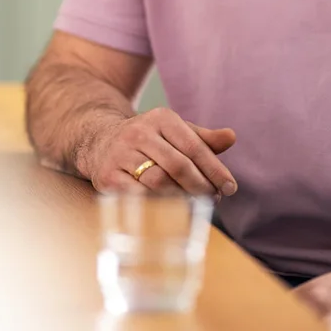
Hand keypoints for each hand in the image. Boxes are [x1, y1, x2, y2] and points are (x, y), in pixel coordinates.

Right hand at [80, 107, 237, 197]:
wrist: (99, 140)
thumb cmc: (148, 140)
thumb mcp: (174, 132)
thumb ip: (203, 138)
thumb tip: (231, 137)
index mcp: (161, 118)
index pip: (194, 146)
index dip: (215, 169)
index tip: (230, 188)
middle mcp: (139, 133)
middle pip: (178, 165)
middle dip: (201, 186)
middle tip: (215, 199)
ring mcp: (121, 154)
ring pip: (158, 182)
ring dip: (183, 198)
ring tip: (196, 205)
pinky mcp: (107, 177)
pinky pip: (138, 196)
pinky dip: (157, 206)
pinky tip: (171, 212)